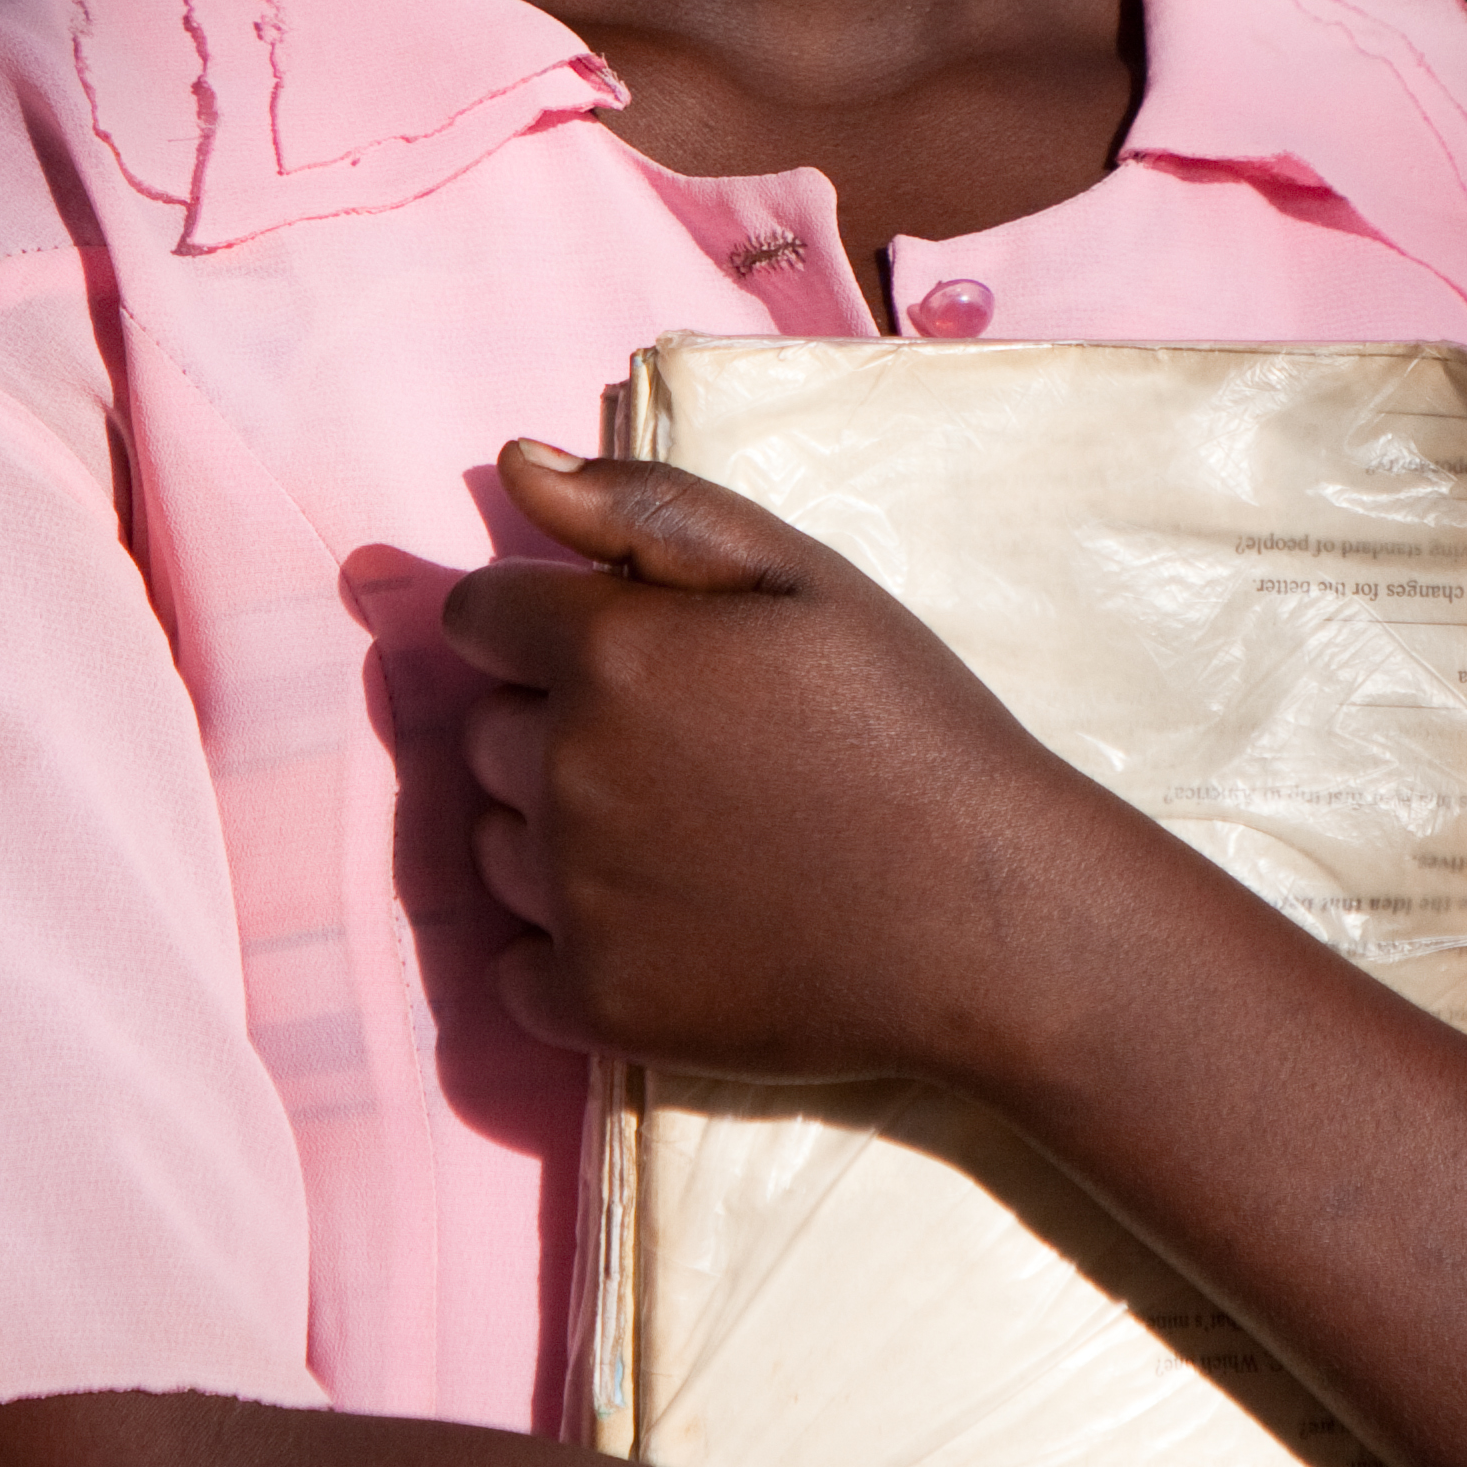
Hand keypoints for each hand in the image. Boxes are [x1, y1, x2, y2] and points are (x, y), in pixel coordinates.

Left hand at [441, 439, 1138, 1088]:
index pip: (479, 620)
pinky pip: (516, 968)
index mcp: (612, 651)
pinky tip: (668, 928)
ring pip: (498, 846)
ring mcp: (575, 895)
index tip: (627, 662)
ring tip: (689, 842)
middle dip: (560, 730)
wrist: (987, 915)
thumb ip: (647, 508)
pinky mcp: (596, 1001)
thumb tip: (516, 465)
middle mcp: (569, 769)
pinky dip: (569, 950)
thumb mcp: (802, 576)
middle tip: (690, 757)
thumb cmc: (907, 725)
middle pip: (490, 734)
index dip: (539, 629)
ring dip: (557, 837)